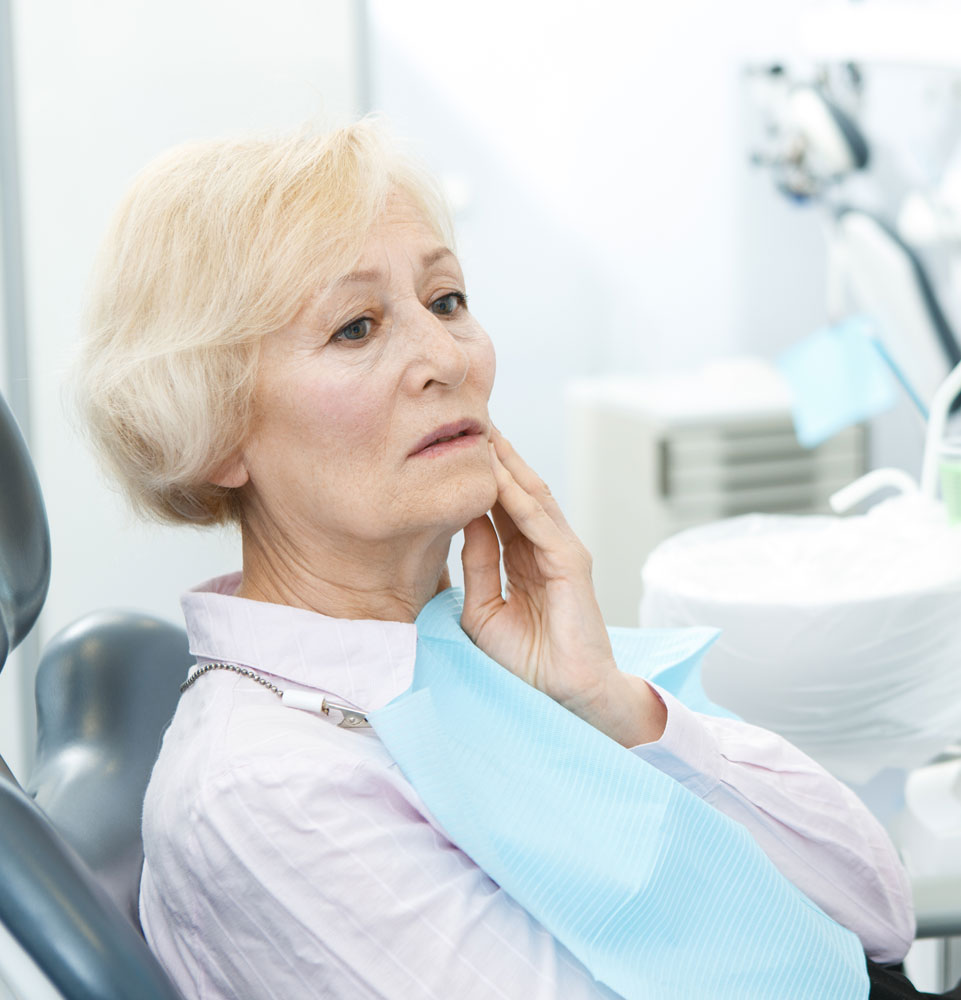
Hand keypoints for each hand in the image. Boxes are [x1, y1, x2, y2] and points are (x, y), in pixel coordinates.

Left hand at [460, 429, 665, 746]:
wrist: (563, 695)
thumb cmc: (526, 662)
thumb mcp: (484, 609)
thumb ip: (479, 565)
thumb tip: (466, 523)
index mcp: (524, 559)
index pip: (500, 507)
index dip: (480, 477)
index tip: (452, 447)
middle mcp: (544, 548)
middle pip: (517, 491)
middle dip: (495, 457)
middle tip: (468, 419)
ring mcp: (561, 551)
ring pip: (530, 496)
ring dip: (507, 463)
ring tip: (483, 429)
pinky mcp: (572, 562)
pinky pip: (539, 521)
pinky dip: (518, 495)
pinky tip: (498, 471)